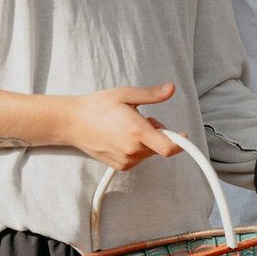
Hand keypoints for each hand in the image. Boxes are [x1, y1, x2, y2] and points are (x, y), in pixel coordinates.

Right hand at [60, 84, 182, 169]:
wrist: (73, 122)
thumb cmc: (97, 106)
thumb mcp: (125, 94)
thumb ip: (151, 95)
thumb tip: (171, 89)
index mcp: (136, 131)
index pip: (168, 147)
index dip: (180, 143)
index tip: (183, 136)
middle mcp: (132, 149)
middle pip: (160, 146)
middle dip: (157, 133)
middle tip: (142, 119)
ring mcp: (126, 160)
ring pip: (149, 152)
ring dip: (146, 141)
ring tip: (127, 127)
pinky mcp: (121, 166)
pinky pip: (139, 158)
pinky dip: (137, 148)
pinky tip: (121, 137)